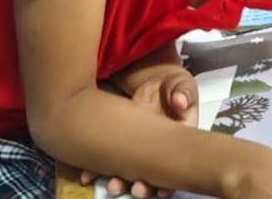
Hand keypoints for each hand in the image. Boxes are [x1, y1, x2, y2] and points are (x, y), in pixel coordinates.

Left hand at [80, 66, 197, 195]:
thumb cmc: (174, 88)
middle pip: (151, 173)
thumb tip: (180, 101)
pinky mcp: (120, 140)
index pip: (174, 165)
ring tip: (113, 186)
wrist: (155, 82)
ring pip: (129, 169)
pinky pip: (109, 156)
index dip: (170, 181)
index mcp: (177, 140)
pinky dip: (96, 168)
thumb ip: (183, 94)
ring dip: (121, 180)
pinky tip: (88, 175)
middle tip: (137, 190)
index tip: (163, 191)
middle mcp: (156, 149)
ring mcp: (137, 147)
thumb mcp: (183, 87)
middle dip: (144, 185)